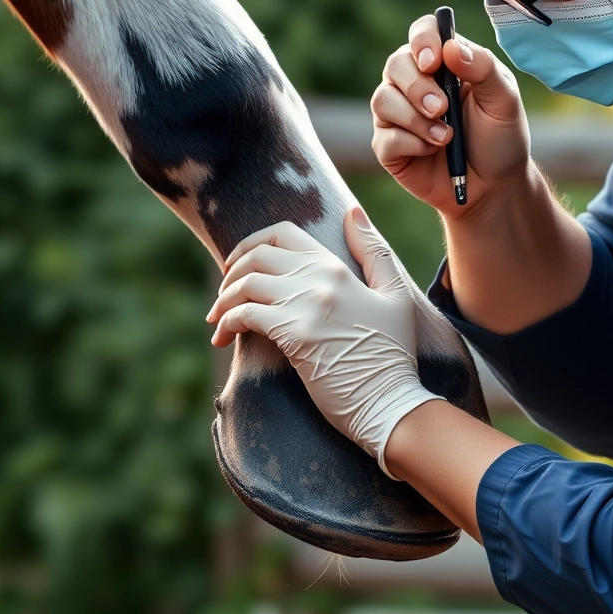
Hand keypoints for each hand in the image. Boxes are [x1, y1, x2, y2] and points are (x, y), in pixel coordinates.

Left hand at [205, 209, 441, 476]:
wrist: (392, 402)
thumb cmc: (392, 355)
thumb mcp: (395, 295)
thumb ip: (374, 250)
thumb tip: (352, 211)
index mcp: (337, 266)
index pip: (283, 233)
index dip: (252, 242)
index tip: (236, 264)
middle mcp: (320, 278)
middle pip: (257, 256)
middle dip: (230, 272)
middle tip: (222, 296)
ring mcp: (307, 305)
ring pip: (246, 284)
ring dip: (223, 301)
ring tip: (217, 320)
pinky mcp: (295, 335)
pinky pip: (245, 315)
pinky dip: (227, 323)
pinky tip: (223, 338)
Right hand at [371, 13, 532, 215]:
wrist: (493, 187)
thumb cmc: (500, 138)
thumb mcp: (504, 100)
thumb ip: (483, 68)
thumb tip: (450, 47)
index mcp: (444, 63)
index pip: (422, 32)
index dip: (423, 40)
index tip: (434, 61)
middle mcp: (415, 82)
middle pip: (395, 64)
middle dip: (417, 86)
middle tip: (443, 108)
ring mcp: (398, 114)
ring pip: (383, 99)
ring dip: (416, 119)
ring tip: (446, 137)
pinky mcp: (389, 145)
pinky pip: (385, 137)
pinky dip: (411, 144)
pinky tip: (432, 151)